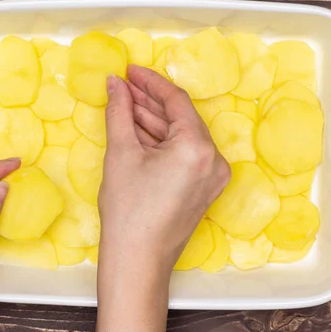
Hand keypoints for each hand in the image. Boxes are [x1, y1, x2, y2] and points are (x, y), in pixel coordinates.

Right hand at [96, 65, 230, 331]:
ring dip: (154, 122)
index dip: (150, 82)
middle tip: (123, 87)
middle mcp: (215, 160)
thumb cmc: (127, 209)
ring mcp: (213, 176)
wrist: (137, 261)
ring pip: (182, 137)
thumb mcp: (120, 153)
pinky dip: (162, 143)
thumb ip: (119, 111)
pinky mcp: (205, 189)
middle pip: (180, 118)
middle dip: (149, 102)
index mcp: (199, 148)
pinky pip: (184, 155)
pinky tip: (138, 131)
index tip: (129, 70)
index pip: (176, 100)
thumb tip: (115, 83)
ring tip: (124, 107)